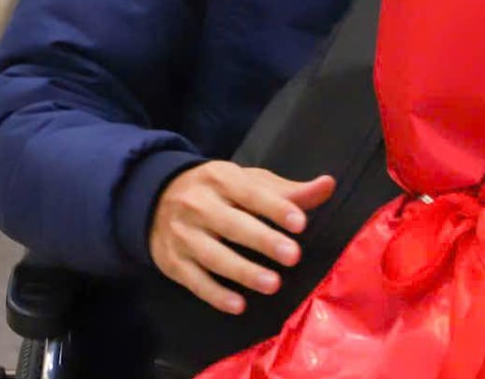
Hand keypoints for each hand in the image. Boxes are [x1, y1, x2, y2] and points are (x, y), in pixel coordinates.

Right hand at [148, 162, 336, 315]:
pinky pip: (195, 280)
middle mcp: (198, 204)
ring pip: (214, 255)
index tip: (300, 223)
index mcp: (221, 179)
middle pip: (232, 225)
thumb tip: (328, 185)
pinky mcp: (173, 261)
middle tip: (293, 256)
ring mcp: (183, 234)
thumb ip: (288, 190)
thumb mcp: (248, 182)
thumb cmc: (217, 191)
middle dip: (263, 240)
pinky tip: (239, 305)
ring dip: (243, 271)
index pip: (250, 192)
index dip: (275, 207)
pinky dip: (216, 294)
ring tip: (273, 284)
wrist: (155, 197)